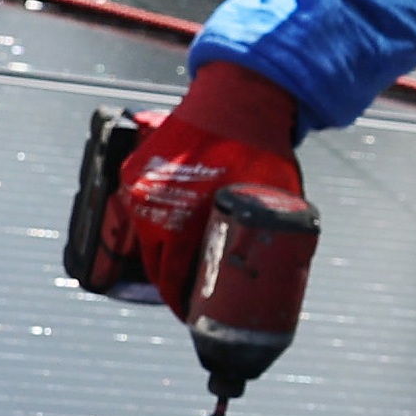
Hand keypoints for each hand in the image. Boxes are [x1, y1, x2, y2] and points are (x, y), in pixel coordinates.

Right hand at [113, 64, 303, 313]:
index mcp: (178, 220)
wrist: (237, 99)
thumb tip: (282, 268)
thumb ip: (270, 232)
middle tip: (190, 298)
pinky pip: (142, 209)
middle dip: (170, 284)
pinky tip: (173, 233)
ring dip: (162, 254)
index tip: (194, 316)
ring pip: (146, 236)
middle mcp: (149, 207)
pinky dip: (156, 223)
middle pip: (154, 263)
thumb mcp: (272, 198)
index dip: (182, 303)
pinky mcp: (133, 170)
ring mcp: (137, 187)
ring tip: (182, 267)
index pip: (172, 279)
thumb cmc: (260, 149)